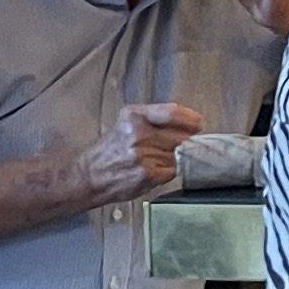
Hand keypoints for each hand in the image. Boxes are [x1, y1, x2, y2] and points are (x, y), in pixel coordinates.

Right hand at [82, 101, 202, 206]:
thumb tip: (188, 126)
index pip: (172, 112)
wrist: (89, 175)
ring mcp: (144, 155)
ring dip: (176, 159)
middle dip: (184, 143)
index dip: (190, 119)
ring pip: (177, 155)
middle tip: (182, 146)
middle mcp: (138, 133)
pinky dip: (169, 172)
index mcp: (134, 115)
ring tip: (160, 160)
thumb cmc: (111, 149)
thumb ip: (153, 121)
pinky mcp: (147, 174)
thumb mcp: (126, 124)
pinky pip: (172, 171)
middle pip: (180, 136)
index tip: (199, 124)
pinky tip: (156, 171)